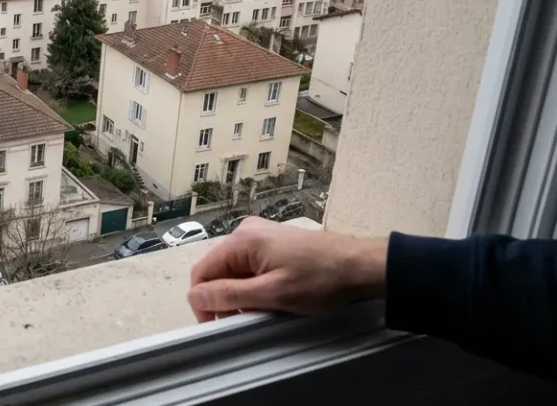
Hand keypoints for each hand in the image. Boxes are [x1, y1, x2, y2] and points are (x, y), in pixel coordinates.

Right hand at [187, 217, 386, 321]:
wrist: (362, 266)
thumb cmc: (320, 280)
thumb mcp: (272, 294)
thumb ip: (229, 295)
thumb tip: (194, 297)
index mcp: (241, 240)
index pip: (202, 272)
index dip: (204, 302)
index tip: (218, 325)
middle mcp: (246, 231)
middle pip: (217, 270)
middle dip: (224, 298)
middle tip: (245, 320)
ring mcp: (261, 235)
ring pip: (234, 270)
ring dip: (241, 293)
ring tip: (264, 310)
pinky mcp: (275, 242)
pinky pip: (251, 266)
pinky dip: (255, 285)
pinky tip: (273, 297)